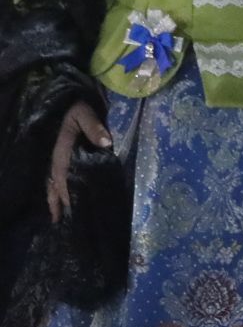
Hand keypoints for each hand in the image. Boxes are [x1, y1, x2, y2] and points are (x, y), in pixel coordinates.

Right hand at [46, 101, 111, 223]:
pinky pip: (53, 181)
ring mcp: (55, 162)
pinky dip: (53, 194)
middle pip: (57, 187)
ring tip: (58, 220)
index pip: (63, 178)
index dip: (67, 194)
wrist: (65, 104)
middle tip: (70, 223)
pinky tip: (57, 204)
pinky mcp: (58, 161)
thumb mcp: (85, 114)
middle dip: (62, 204)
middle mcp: (56, 161)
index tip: (72, 209)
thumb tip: (106, 143)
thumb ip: (94, 127)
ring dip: (55, 202)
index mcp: (61, 153)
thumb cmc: (75, 110)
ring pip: (52, 186)